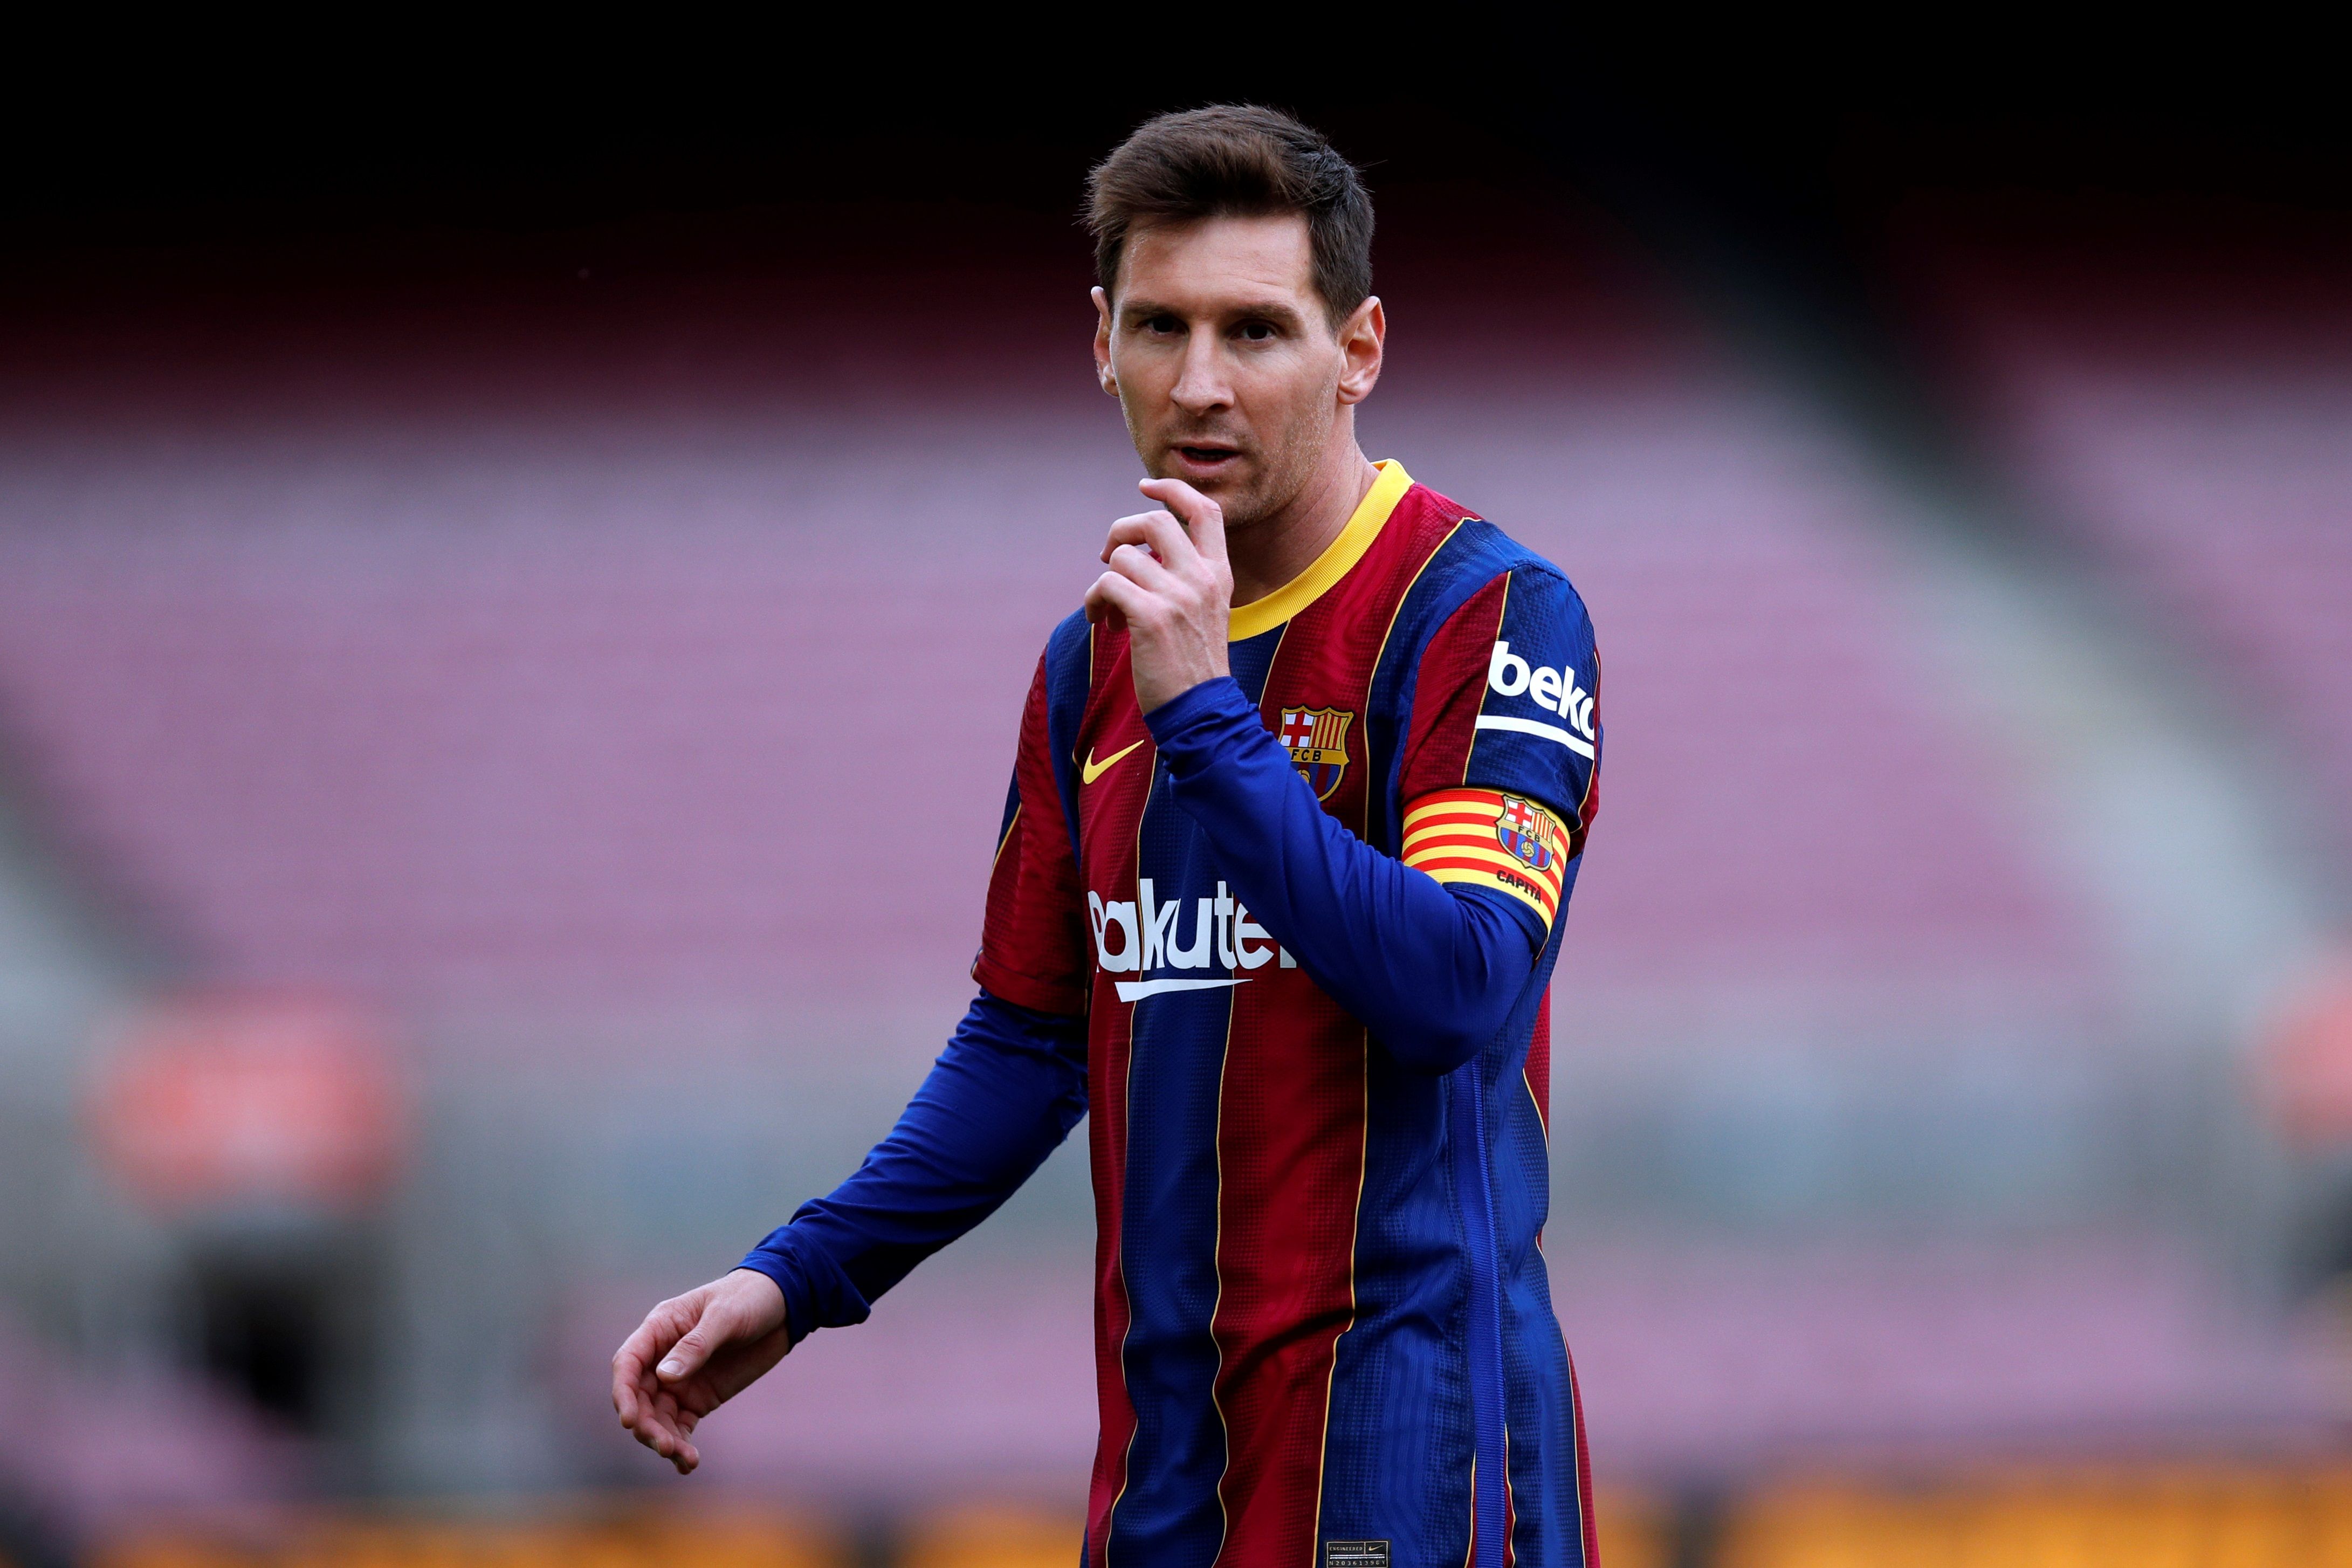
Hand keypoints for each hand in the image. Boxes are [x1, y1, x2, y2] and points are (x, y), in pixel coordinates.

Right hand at [610, 1268, 789, 1474]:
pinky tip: (688, 1464)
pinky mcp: (698, 1398)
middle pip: (640, 1398)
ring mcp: (679, 1381)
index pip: (628, 1364)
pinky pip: (681, 1426)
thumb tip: (664, 1376)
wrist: (782, 1305)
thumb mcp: (725, 1316)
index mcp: (660, 1329)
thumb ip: (696, 1345)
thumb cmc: (749, 1298)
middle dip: (646, 1425)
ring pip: (658, 1417)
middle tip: (666, 1447)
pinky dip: (682, 1444)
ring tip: (684, 1459)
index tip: (629, 1420)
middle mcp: (662, 1358)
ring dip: (664, 1440)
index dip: (624, 1393)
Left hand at [1084, 477, 1233, 712]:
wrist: (1200, 710)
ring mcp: (1178, 596)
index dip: (1172, 489)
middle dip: (1120, 531)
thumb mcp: (1205, 611)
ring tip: (1107, 611)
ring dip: (1103, 582)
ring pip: (1122, 557)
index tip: (1144, 487)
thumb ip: (1186, 577)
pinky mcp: (1151, 617)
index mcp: (1219, 573)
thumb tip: (1137, 552)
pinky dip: (1093, 602)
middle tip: (1107, 556)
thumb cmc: (1193, 664)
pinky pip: (1105, 585)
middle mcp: (1203, 578)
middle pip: (1154, 521)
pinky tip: (1101, 623)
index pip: (1204, 510)